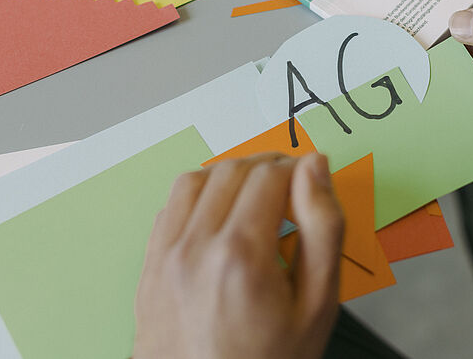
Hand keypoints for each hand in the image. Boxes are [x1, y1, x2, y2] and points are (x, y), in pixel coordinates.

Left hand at [133, 153, 343, 358]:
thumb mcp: (317, 305)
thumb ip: (323, 228)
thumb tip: (315, 170)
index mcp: (240, 255)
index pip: (270, 176)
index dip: (297, 169)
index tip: (310, 181)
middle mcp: (195, 247)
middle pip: (232, 171)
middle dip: (267, 168)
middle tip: (289, 187)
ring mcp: (165, 255)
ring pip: (195, 179)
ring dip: (229, 176)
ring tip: (254, 196)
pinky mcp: (149, 267)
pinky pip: (169, 207)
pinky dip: (196, 196)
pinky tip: (218, 215)